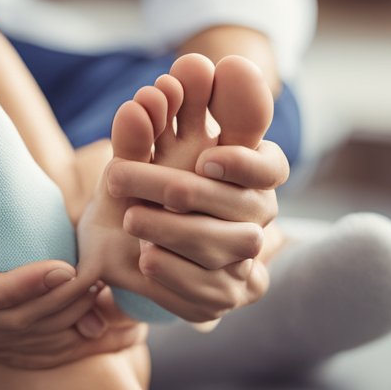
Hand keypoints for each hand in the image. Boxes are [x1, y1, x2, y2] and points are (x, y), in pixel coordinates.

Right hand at [0, 133, 140, 368]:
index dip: (20, 289)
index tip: (63, 267)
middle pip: (7, 324)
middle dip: (59, 307)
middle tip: (103, 277)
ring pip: (21, 340)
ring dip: (68, 326)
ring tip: (110, 301)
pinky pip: (23, 342)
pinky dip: (62, 340)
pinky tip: (98, 326)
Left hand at [102, 139, 289, 320]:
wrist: (143, 252)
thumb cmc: (152, 188)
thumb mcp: (154, 153)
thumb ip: (155, 122)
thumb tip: (148, 94)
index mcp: (254, 176)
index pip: (269, 166)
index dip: (242, 164)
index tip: (205, 160)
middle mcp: (258, 218)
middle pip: (235, 206)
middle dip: (178, 190)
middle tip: (121, 177)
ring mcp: (247, 262)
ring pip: (219, 247)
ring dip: (172, 233)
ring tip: (131, 220)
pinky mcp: (226, 295)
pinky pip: (204, 289)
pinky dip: (172, 273)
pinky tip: (144, 259)